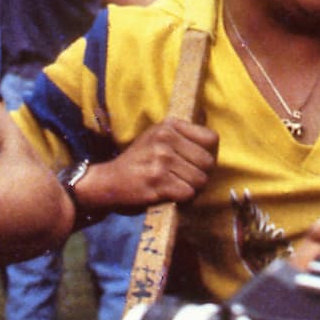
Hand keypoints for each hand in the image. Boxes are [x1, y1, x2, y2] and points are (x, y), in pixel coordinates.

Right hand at [78, 118, 215, 212]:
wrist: (108, 181)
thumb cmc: (138, 162)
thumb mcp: (156, 138)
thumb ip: (182, 133)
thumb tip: (207, 121)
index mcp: (167, 125)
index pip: (210, 138)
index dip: (206, 153)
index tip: (192, 160)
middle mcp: (163, 138)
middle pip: (208, 162)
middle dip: (199, 174)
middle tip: (182, 177)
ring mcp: (160, 159)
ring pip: (200, 180)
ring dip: (190, 188)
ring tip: (174, 185)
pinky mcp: (157, 181)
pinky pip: (188, 194)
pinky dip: (181, 199)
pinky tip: (168, 194)